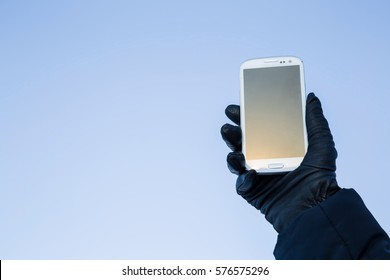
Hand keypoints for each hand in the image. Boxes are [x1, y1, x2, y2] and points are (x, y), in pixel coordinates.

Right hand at [221, 93, 340, 232]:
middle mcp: (265, 160)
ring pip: (237, 161)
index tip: (240, 106)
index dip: (247, 118)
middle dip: (233, 132)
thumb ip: (315, 120)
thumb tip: (311, 97)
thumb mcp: (321, 144)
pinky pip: (241, 184)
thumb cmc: (321, 178)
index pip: (258, 129)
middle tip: (229, 121)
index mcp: (278, 148)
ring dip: (231, 152)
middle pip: (243, 143)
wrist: (317, 207)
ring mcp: (257, 177)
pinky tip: (250, 173)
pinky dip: (243, 178)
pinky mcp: (253, 193)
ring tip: (233, 147)